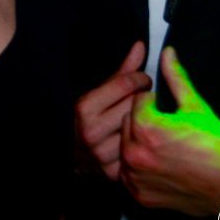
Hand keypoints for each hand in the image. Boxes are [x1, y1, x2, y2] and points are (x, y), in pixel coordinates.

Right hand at [75, 41, 150, 179]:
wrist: (73, 155)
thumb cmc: (91, 117)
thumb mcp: (101, 90)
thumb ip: (124, 70)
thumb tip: (141, 45)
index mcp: (84, 108)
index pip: (126, 84)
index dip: (140, 78)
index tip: (143, 80)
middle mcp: (90, 132)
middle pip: (135, 106)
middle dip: (143, 100)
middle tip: (144, 100)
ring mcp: (101, 155)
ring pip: (140, 129)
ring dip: (145, 123)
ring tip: (142, 118)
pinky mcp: (112, 173)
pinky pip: (139, 151)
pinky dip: (142, 144)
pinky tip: (139, 139)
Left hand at [119, 46, 219, 217]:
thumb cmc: (217, 144)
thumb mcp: (196, 106)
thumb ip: (176, 77)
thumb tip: (167, 52)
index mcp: (146, 128)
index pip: (137, 101)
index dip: (154, 103)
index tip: (168, 112)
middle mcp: (134, 153)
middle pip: (126, 124)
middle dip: (142, 123)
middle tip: (168, 130)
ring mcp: (136, 177)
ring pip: (125, 149)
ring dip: (138, 144)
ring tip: (165, 148)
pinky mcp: (140, 195)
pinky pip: (129, 174)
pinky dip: (140, 169)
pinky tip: (161, 166)